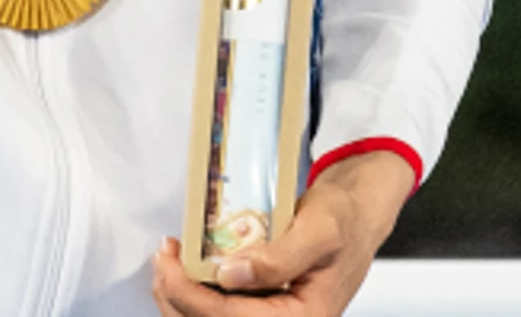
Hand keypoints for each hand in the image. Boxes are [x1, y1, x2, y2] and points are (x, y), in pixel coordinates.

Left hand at [145, 153, 411, 316]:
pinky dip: (196, 291)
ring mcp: (273, 315)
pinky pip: (222, 308)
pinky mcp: (262, 305)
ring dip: (181, 296)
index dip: (192, 295)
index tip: (169, 263)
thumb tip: (230, 275)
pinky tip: (185, 266)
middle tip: (162, 259)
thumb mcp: (319, 230)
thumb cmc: (345, 219)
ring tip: (168, 261)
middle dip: (177, 298)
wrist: (358, 214)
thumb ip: (279, 258)